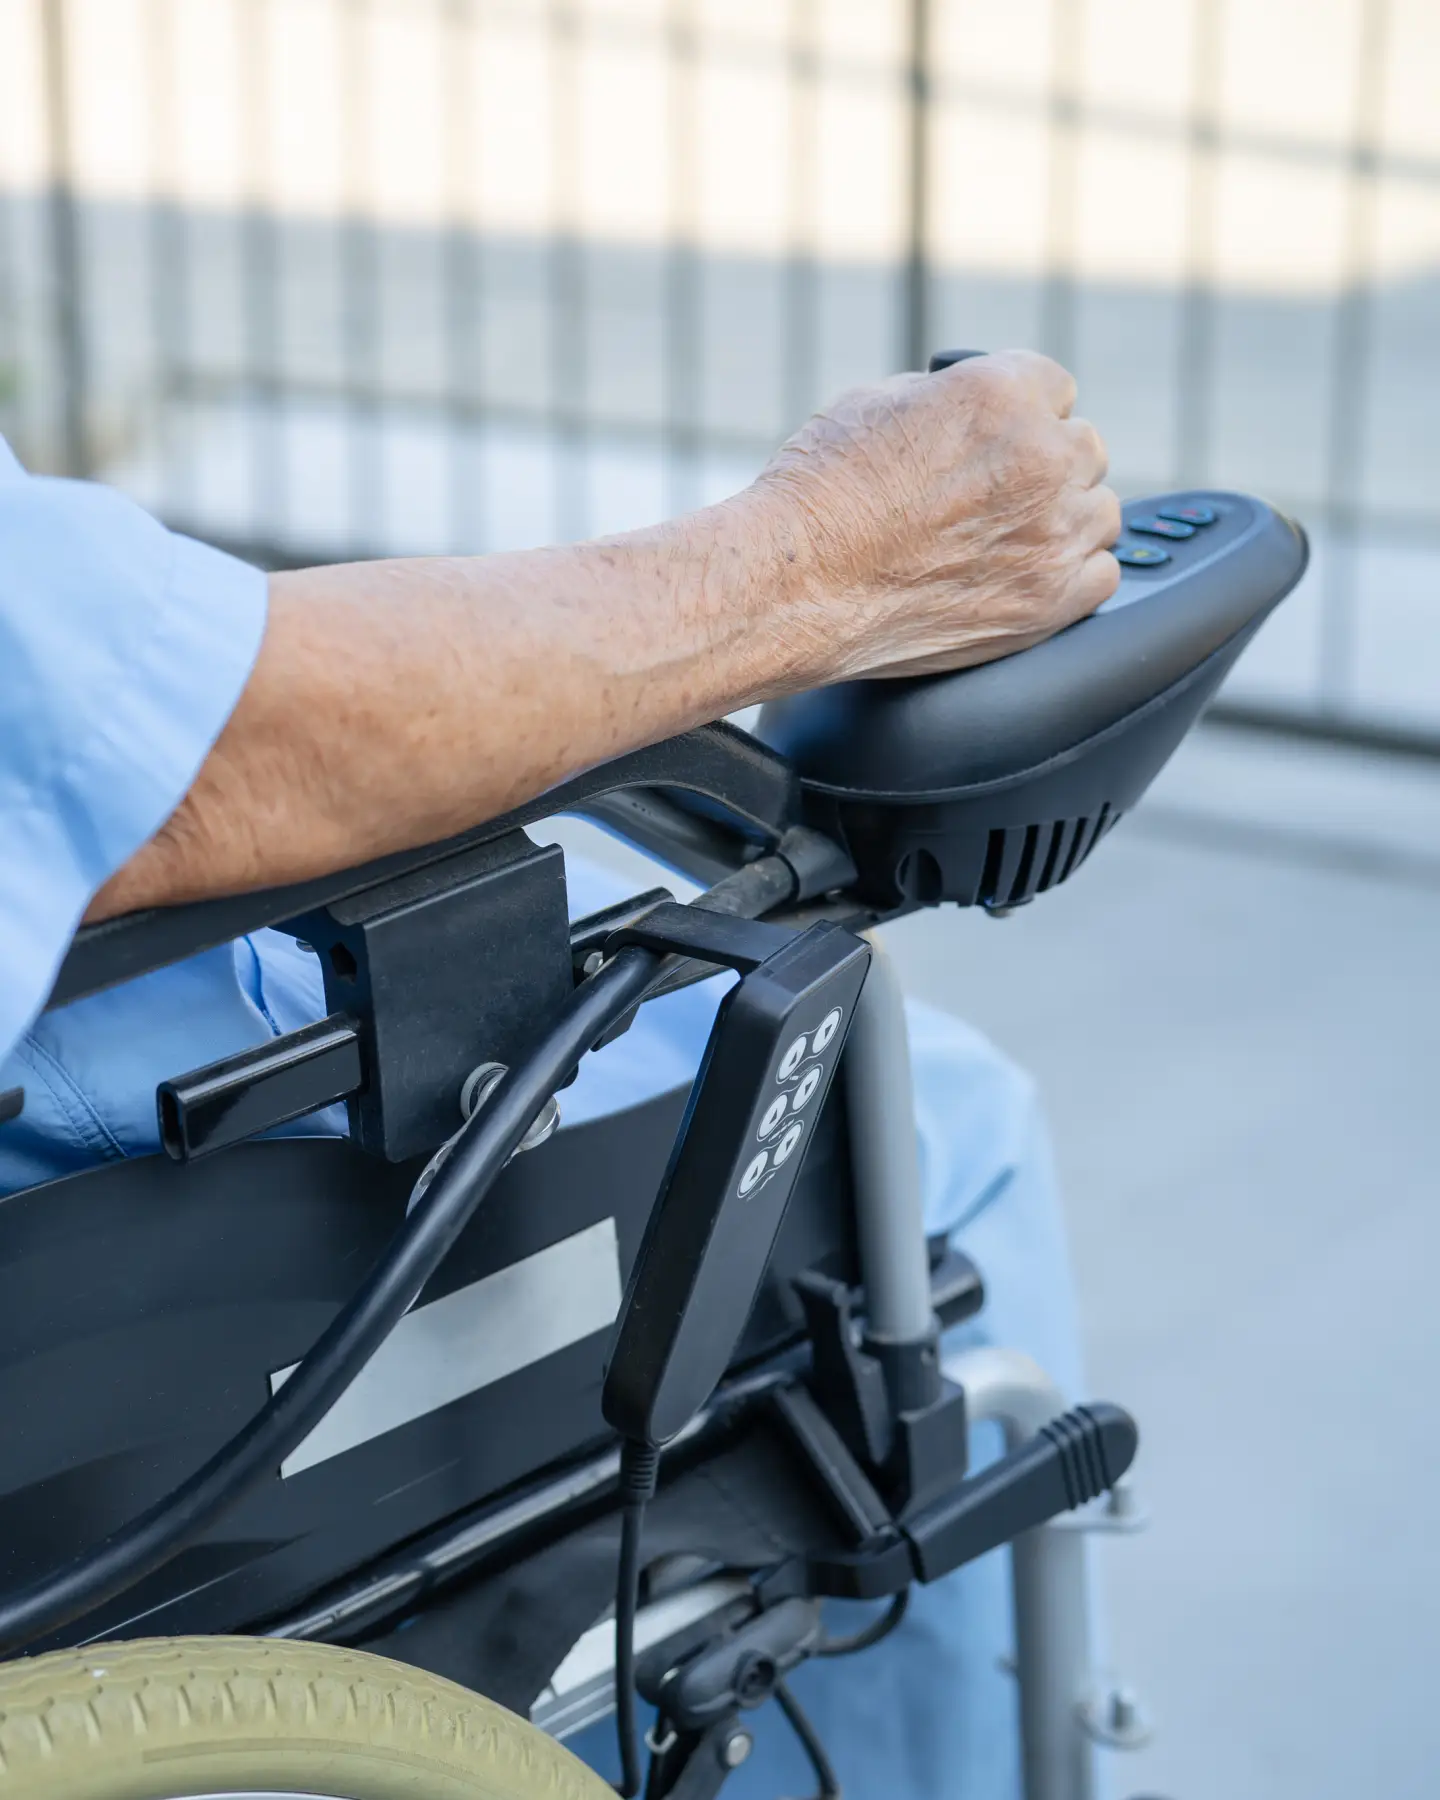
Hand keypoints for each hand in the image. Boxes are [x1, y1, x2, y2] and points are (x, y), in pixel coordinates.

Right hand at [750, 348, 1120, 683]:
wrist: (793, 587)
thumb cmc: (817, 498)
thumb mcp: (876, 403)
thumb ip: (947, 399)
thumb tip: (966, 409)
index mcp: (1000, 394)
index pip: (1056, 387)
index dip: (1024, 415)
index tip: (1003, 440)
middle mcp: (1040, 458)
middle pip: (1084, 449)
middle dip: (1045, 466)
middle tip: (995, 495)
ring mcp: (1051, 534)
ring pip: (1100, 512)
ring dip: (1063, 520)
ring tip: (1007, 539)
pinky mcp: (1049, 602)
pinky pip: (1101, 574)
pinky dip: (1071, 575)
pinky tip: (1024, 577)